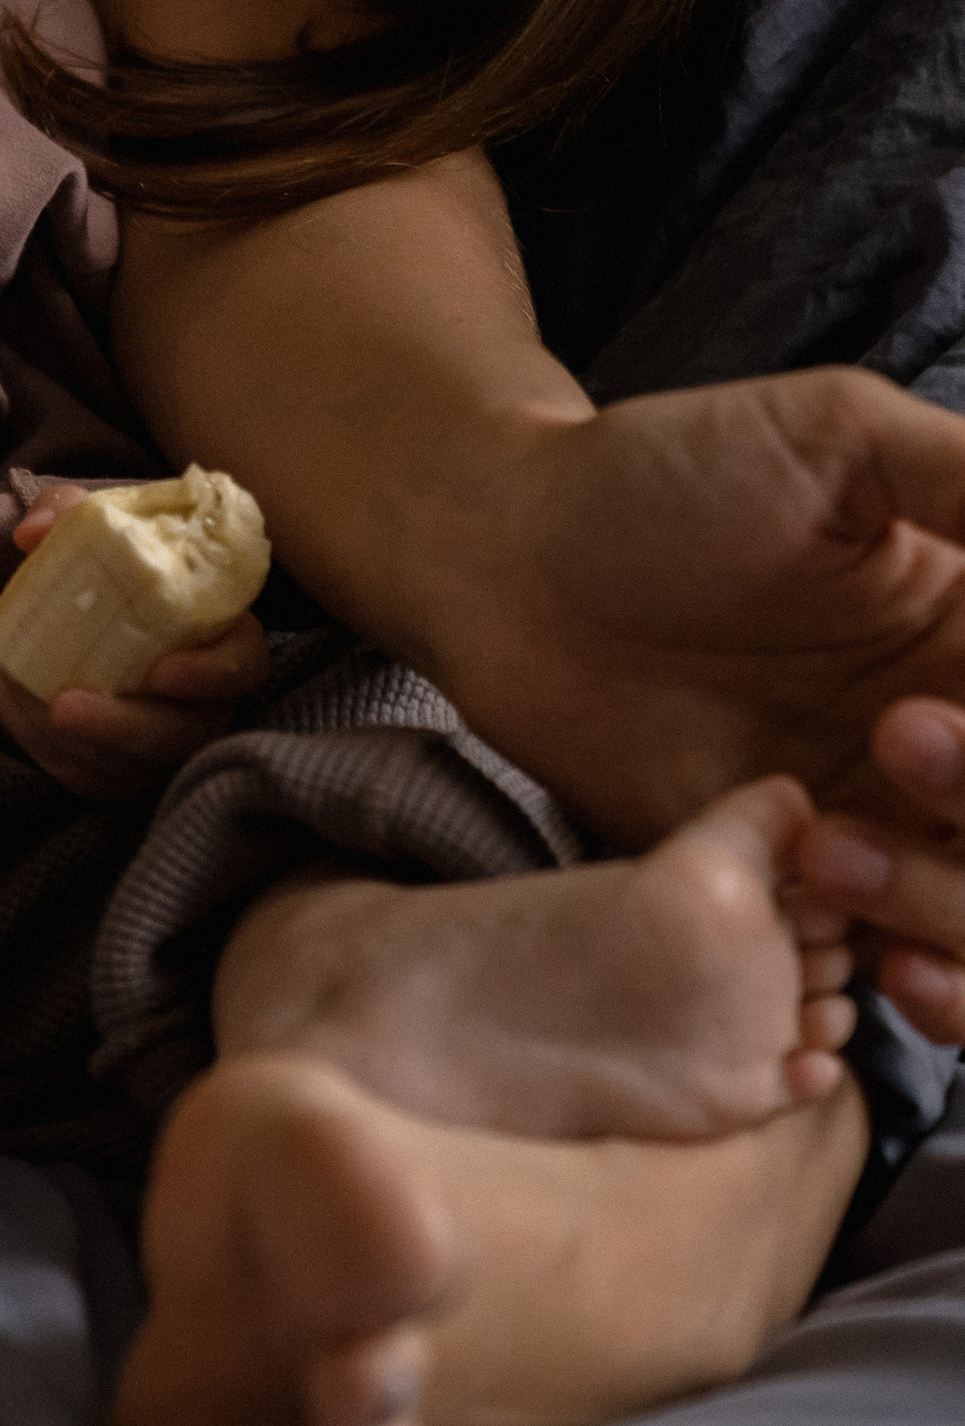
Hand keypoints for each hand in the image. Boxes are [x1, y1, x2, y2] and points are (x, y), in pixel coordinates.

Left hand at [0, 476, 271, 797]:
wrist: (83, 606)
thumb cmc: (108, 565)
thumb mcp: (94, 527)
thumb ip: (69, 514)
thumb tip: (34, 533)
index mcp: (217, 634)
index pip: (242, 663)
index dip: (212, 674)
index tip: (161, 671)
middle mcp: (203, 698)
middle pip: (185, 733)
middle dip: (124, 728)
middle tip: (65, 706)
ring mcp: (166, 741)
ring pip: (134, 766)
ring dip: (74, 744)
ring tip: (25, 703)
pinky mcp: (125, 768)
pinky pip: (92, 776)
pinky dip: (44, 748)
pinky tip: (7, 699)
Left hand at [429, 370, 964, 1036]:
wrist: (505, 561)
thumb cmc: (660, 476)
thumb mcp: (837, 438)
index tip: (944, 706)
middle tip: (896, 737)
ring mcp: (901, 818)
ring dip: (956, 903)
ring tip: (823, 843)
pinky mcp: (821, 887)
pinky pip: (927, 971)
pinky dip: (938, 986)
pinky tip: (879, 957)